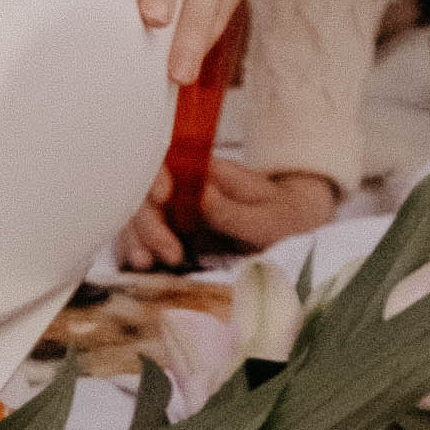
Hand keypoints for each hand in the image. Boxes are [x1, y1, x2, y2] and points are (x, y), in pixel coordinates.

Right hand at [115, 159, 339, 269]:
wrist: (292, 230)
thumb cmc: (282, 217)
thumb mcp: (268, 216)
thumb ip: (234, 210)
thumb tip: (201, 195)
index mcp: (206, 173)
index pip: (167, 164)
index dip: (155, 176)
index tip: (162, 197)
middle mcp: (184, 188)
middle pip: (147, 193)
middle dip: (149, 221)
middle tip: (170, 253)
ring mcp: (177, 211)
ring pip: (141, 216)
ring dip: (136, 237)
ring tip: (145, 263)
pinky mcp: (174, 234)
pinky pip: (147, 237)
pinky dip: (139, 248)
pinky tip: (142, 265)